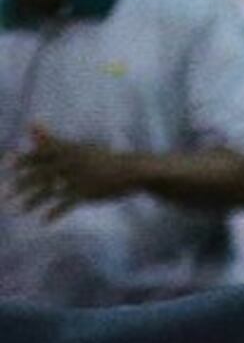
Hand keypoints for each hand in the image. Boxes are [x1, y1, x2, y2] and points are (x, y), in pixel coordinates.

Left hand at [15, 129, 135, 215]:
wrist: (132, 170)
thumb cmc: (101, 158)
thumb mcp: (75, 146)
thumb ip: (50, 138)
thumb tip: (30, 122)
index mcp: (66, 150)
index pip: (37, 154)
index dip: (20, 161)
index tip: (6, 168)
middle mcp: (70, 162)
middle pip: (39, 174)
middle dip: (20, 185)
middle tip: (5, 195)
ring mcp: (78, 178)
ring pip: (49, 191)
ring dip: (32, 201)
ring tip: (19, 210)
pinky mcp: (88, 192)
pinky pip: (66, 204)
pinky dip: (55, 213)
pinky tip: (44, 221)